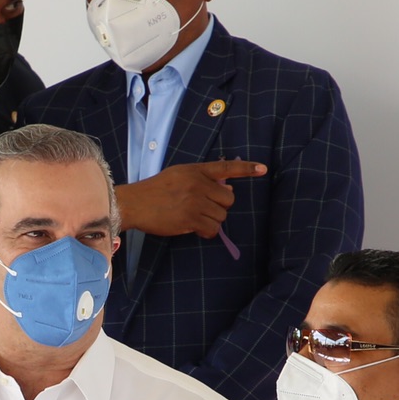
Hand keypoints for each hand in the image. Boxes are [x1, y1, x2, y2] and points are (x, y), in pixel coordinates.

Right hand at [115, 160, 265, 238]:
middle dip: (219, 207)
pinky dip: (206, 232)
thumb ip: (202, 179)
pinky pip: (212, 229)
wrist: (135, 203)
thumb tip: (228, 190)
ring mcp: (195, 201)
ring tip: (194, 217)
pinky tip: (194, 227)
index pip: (226, 167)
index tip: (263, 169)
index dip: (247, 169)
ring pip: (221, 216)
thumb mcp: (179, 175)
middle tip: (202, 208)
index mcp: (196, 170)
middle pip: (228, 200)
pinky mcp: (191, 218)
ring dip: (211, 221)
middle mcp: (198, 184)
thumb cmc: (156, 190)